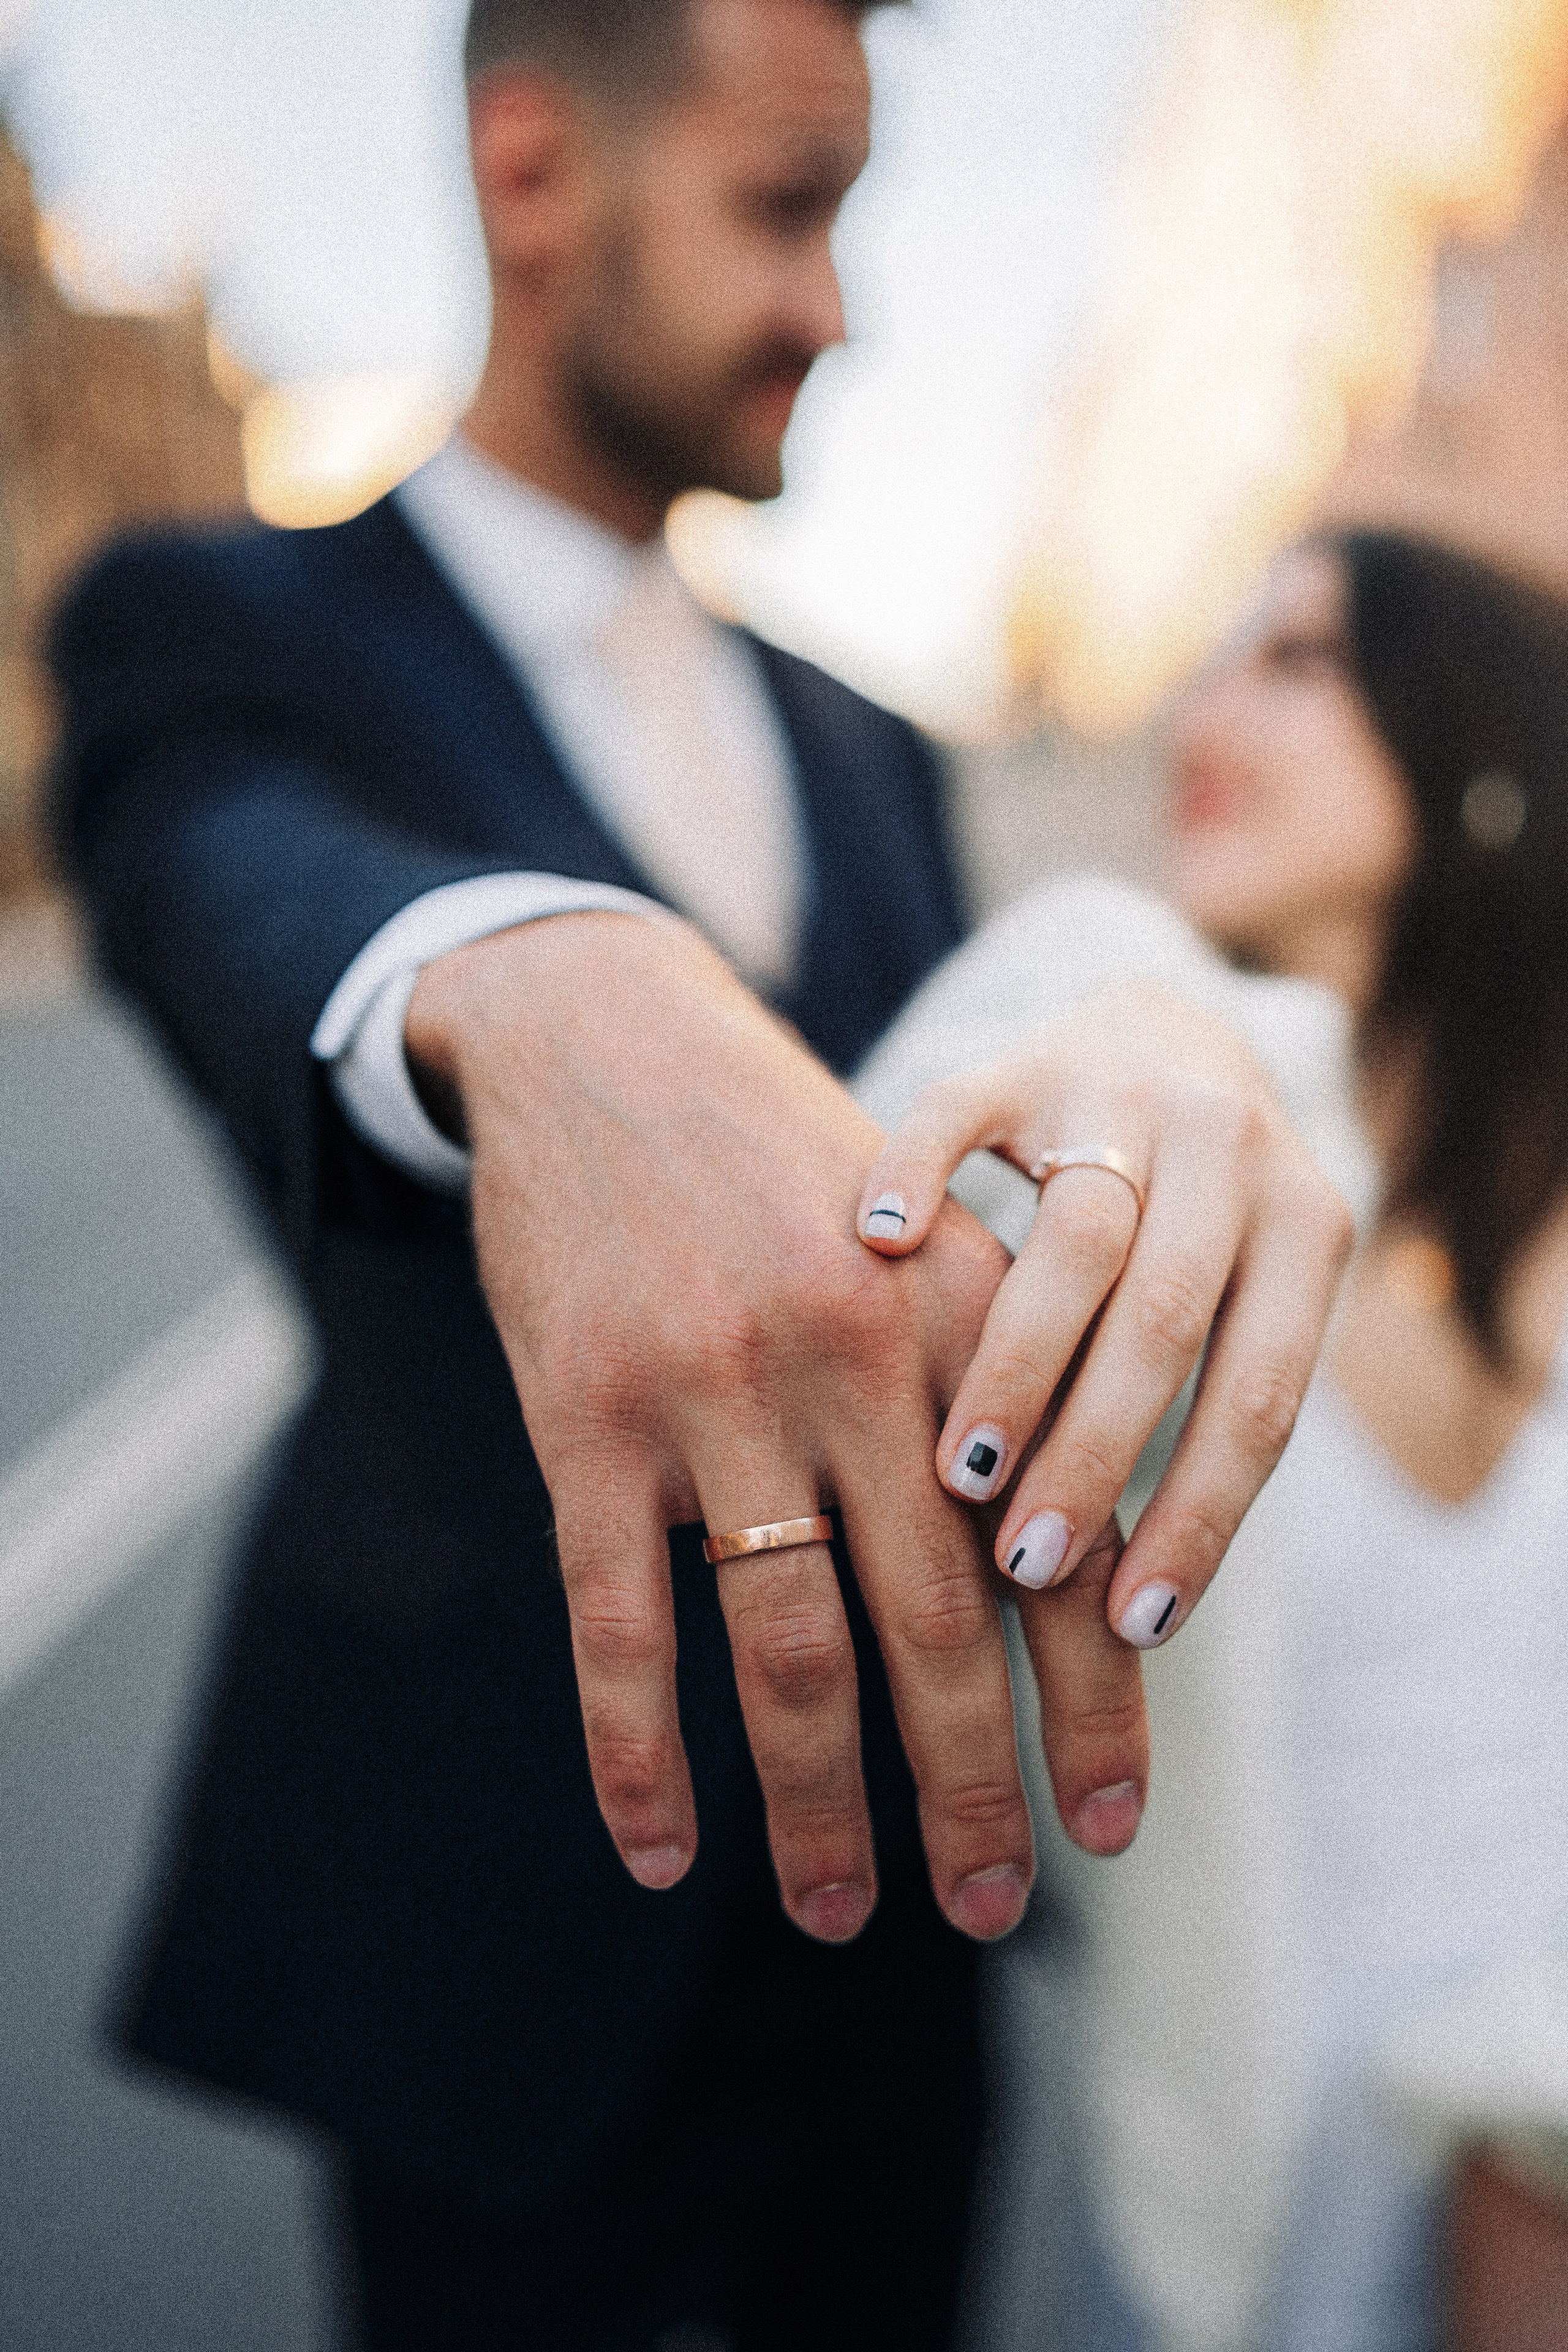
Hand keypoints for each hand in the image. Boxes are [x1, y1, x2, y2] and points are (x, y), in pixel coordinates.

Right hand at [407, 914, 1153, 1947]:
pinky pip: (618, 1620)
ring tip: (838, 1913)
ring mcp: (716, 1393)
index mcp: (965, 1321)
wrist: (608, 1041)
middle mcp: (860, 1364)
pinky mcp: (588, 1416)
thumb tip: (1059, 1587)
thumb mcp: (922, 1245)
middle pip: (939, 1624)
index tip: (1112, 1829)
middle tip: (990, 1907)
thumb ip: (993, 1389)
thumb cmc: (784, 1166)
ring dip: (818, 1804)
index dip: (1095, 1700)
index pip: (1056, 1545)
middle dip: (974, 1786)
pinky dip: (639, 1752)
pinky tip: (656, 1850)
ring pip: (786, 1647)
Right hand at [857, 979, 1352, 1648]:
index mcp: (1305, 1224)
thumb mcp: (1240, 1290)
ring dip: (1019, 1364)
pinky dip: (920, 1171)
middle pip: (1166, 1316)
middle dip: (1096, 1453)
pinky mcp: (1020, 1054)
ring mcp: (1120, 1090)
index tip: (1133, 1624)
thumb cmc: (1197, 1221)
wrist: (1166, 1029)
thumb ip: (1201, 1404)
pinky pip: (962, 1106)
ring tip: (959, 1474)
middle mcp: (1227, 1147)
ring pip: (1077, 1234)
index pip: (1264, 1394)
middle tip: (1027, 1563)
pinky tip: (883, 1245)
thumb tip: (1128, 1622)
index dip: (1202, 1514)